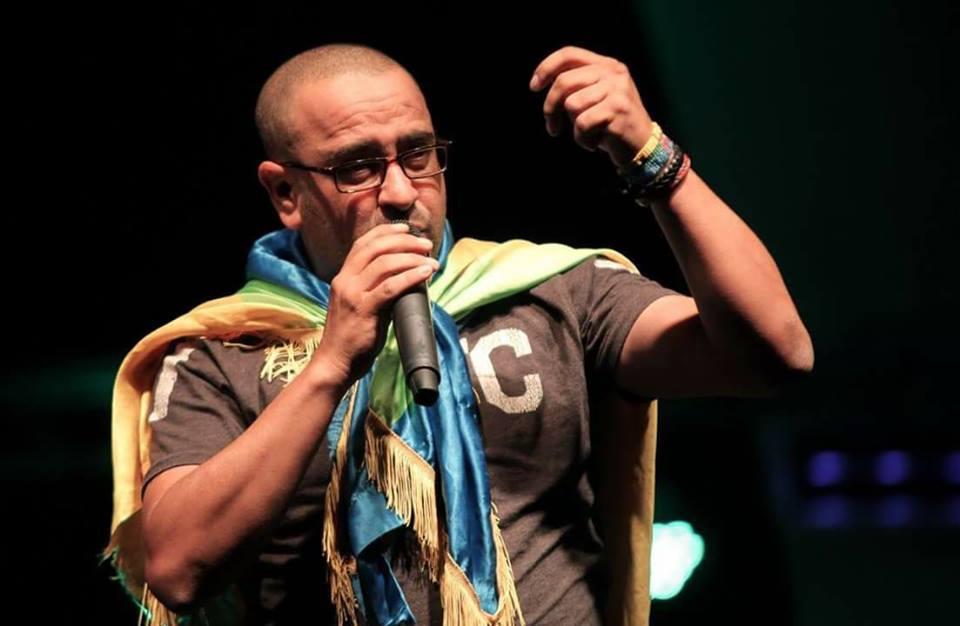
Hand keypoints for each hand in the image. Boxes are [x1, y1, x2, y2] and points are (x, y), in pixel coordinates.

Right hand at [312, 223, 439, 384]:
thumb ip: (375, 289)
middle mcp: (345, 281)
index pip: (363, 244)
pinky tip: (425, 273)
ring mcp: (352, 294)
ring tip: (431, 261)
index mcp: (343, 277)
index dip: (386, 232)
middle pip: (376, 248)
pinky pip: (390, 287)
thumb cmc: (352, 338)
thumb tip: (406, 278)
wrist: (334, 362)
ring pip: (384, 263)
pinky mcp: (363, 310)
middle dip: (404, 241)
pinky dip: (410, 276)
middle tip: (426, 244)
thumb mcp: (360, 305)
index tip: (406, 229)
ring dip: (412, 258)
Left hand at [530, 46, 653, 169]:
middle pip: (564, 81)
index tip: (534, 87)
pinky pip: (583, 124)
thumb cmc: (611, 124)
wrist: (642, 146)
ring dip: (573, 127)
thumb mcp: (596, 97)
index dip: (546, 68)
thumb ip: (577, 85)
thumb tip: (540, 82)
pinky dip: (583, 139)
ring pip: (572, 105)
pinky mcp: (617, 109)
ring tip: (588, 134)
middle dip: (550, 107)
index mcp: (607, 65)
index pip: (569, 54)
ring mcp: (617, 90)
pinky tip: (596, 143)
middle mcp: (613, 73)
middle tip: (552, 127)